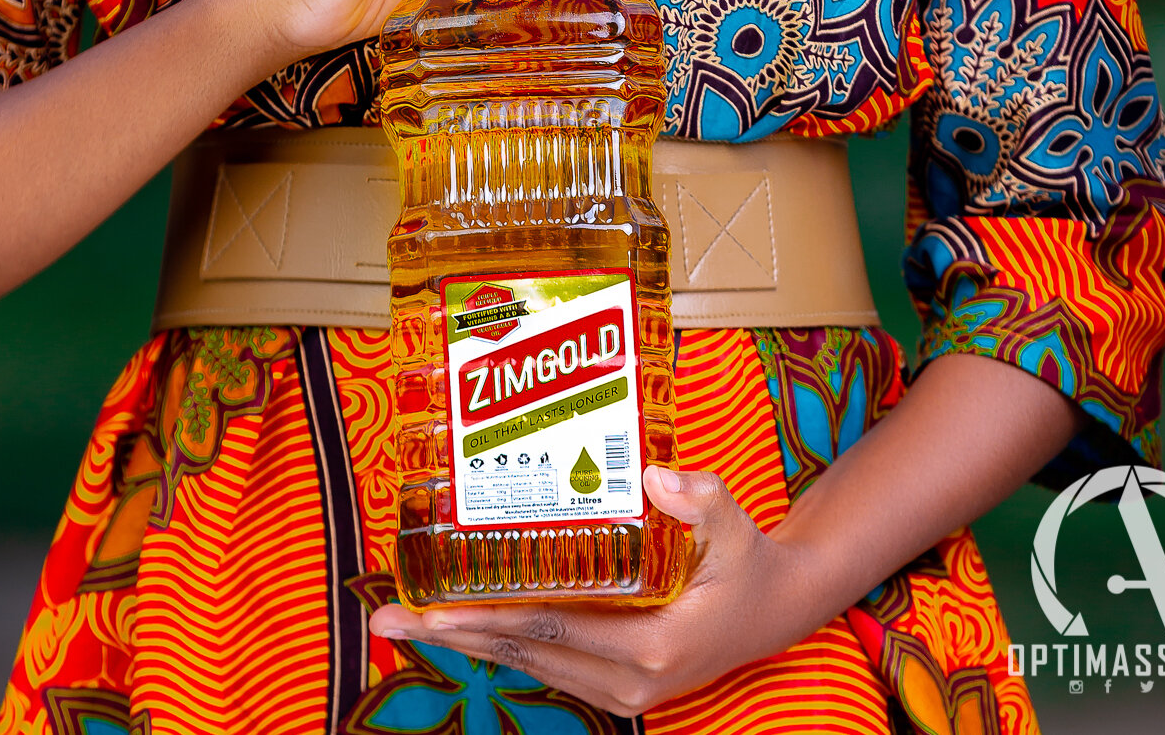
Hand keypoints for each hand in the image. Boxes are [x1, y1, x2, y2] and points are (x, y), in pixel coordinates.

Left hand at [368, 467, 820, 715]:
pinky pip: (547, 663)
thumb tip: (654, 476)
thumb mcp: (734, 525)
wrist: (774, 610)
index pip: (555, 628)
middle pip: (526, 652)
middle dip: (454, 636)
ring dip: (466, 644)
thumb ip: (701, 499)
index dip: (492, 616)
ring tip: (404, 623)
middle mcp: (631, 679)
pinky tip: (459, 625)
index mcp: (654, 644)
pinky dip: (500, 644)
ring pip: (529, 663)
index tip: (437, 608)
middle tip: (390, 617)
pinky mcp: (616, 682)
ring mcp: (622, 687)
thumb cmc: (747, 562)